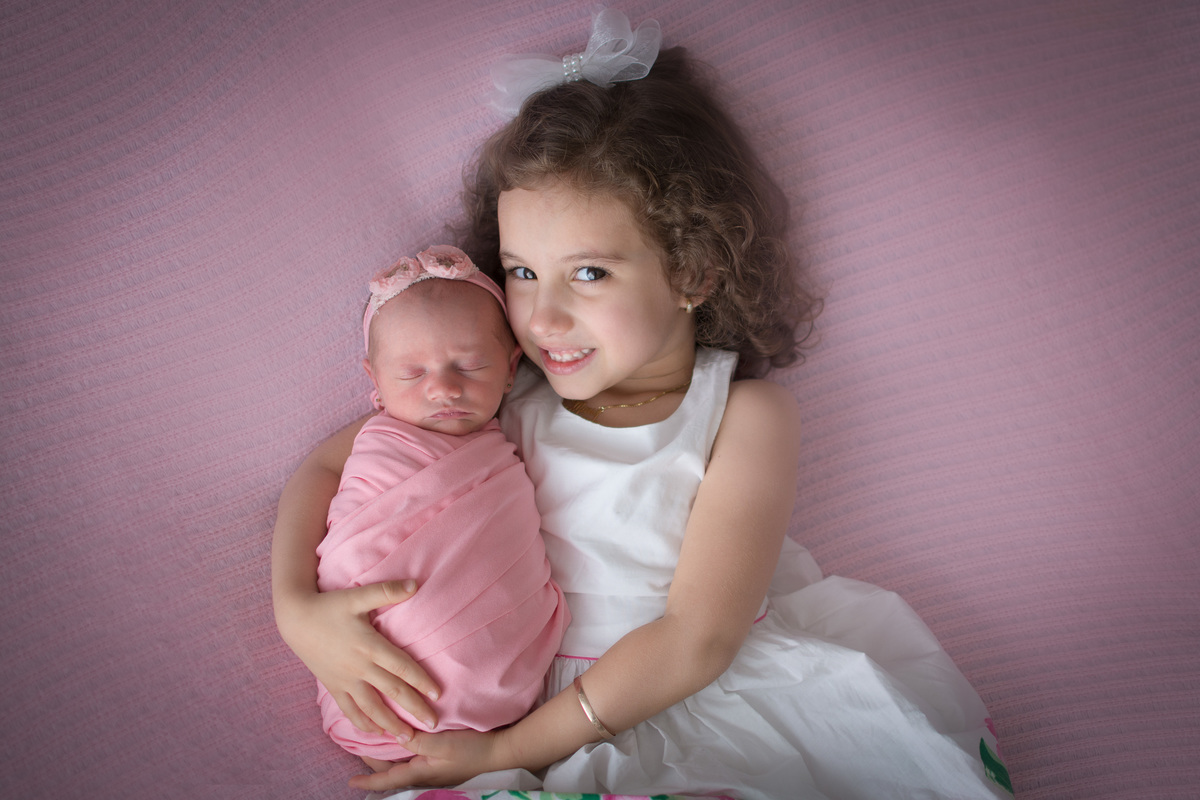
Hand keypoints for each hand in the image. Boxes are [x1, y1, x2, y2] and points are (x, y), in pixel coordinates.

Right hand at [276, 579, 440, 738]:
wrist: (295, 619)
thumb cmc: (329, 605)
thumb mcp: (357, 596)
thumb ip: (386, 591)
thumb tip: (415, 584)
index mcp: (369, 646)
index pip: (401, 667)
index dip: (421, 681)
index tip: (438, 695)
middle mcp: (359, 667)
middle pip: (392, 691)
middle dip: (413, 709)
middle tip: (433, 724)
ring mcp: (345, 679)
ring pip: (371, 707)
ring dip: (390, 724)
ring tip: (407, 738)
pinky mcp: (333, 686)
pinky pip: (349, 709)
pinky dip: (363, 722)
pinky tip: (375, 732)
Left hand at [348, 728, 508, 791]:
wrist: (501, 753)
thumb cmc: (472, 749)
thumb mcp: (442, 742)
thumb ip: (417, 740)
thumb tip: (393, 735)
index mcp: (421, 772)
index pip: (388, 780)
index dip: (368, 780)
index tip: (351, 781)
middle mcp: (425, 775)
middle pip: (393, 774)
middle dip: (376, 768)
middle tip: (362, 752)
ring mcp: (435, 771)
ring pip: (404, 768)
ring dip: (389, 762)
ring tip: (378, 750)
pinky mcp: (443, 764)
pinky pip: (416, 762)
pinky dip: (404, 756)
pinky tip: (405, 747)